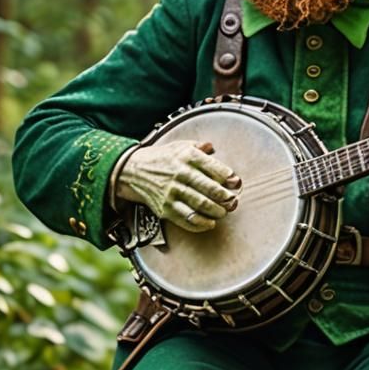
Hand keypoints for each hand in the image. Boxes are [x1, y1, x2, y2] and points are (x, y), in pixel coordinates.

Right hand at [114, 140, 241, 232]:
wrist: (132, 170)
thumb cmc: (161, 158)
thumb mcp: (179, 146)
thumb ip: (199, 147)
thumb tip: (213, 147)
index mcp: (187, 156)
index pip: (214, 167)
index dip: (229, 177)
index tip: (236, 183)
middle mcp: (180, 174)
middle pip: (209, 189)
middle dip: (226, 197)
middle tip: (233, 201)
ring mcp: (172, 192)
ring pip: (200, 205)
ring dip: (216, 211)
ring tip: (223, 212)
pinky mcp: (165, 208)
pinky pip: (186, 219)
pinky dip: (200, 224)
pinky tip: (209, 223)